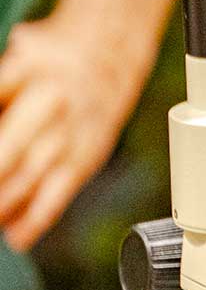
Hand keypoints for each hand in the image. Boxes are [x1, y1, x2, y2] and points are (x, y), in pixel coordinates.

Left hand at [0, 16, 149, 248]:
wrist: (111, 54)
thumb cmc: (46, 58)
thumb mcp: (19, 51)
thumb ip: (2, 86)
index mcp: (27, 68)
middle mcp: (52, 101)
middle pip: (10, 150)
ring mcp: (73, 131)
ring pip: (31, 176)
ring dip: (3, 204)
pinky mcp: (87, 155)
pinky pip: (60, 191)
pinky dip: (36, 218)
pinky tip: (16, 237)